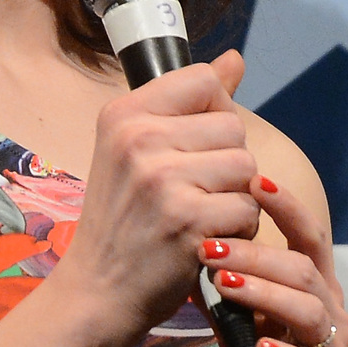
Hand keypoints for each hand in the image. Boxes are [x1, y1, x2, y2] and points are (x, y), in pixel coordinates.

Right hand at [53, 52, 262, 339]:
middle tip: (190, 192)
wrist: (99, 287)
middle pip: (233, 127)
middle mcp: (138, 138)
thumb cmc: (123, 218)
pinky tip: (206, 239)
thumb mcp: (137, 151)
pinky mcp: (188, 219)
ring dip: (236, 198)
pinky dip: (238, 229)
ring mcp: (162, 178)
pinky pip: (249, 208)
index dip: (213, 112)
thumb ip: (188, 104)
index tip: (190, 144)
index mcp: (121, 114)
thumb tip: (235, 59)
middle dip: (227, 163)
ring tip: (199, 215)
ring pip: (246, 168)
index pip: (203, 80)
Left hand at [198, 170, 347, 346]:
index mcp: (311, 293)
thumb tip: (184, 245)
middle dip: (257, 248)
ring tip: (222, 281)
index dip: (284, 206)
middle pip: (304, 265)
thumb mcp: (241, 330)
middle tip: (208, 241)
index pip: (307, 236)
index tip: (251, 177)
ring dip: (264, 290)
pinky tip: (257, 346)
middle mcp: (329, 316)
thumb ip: (224, 292)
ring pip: (311, 309)